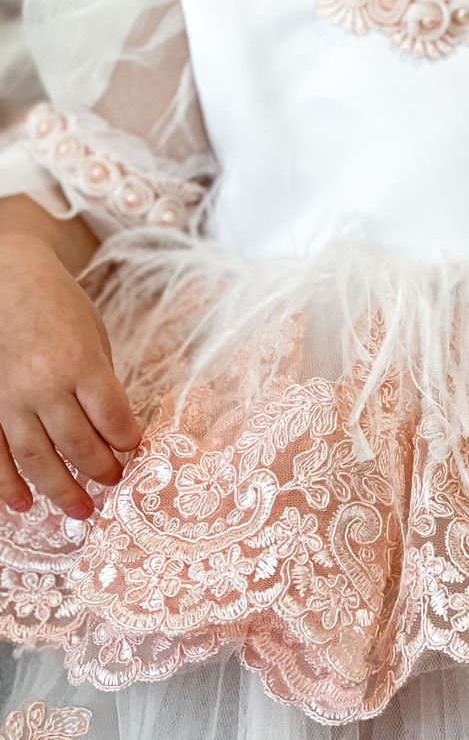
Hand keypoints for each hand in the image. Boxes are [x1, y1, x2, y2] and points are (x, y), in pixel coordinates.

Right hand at [0, 234, 140, 519]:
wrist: (6, 279)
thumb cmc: (58, 304)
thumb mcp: (93, 336)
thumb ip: (101, 382)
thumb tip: (115, 428)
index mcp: (81, 364)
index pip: (113, 420)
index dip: (128, 442)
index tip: (135, 451)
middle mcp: (44, 386)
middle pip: (79, 446)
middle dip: (101, 471)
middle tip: (114, 484)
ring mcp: (8, 398)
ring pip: (37, 459)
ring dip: (60, 490)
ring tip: (81, 510)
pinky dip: (8, 485)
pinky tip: (23, 506)